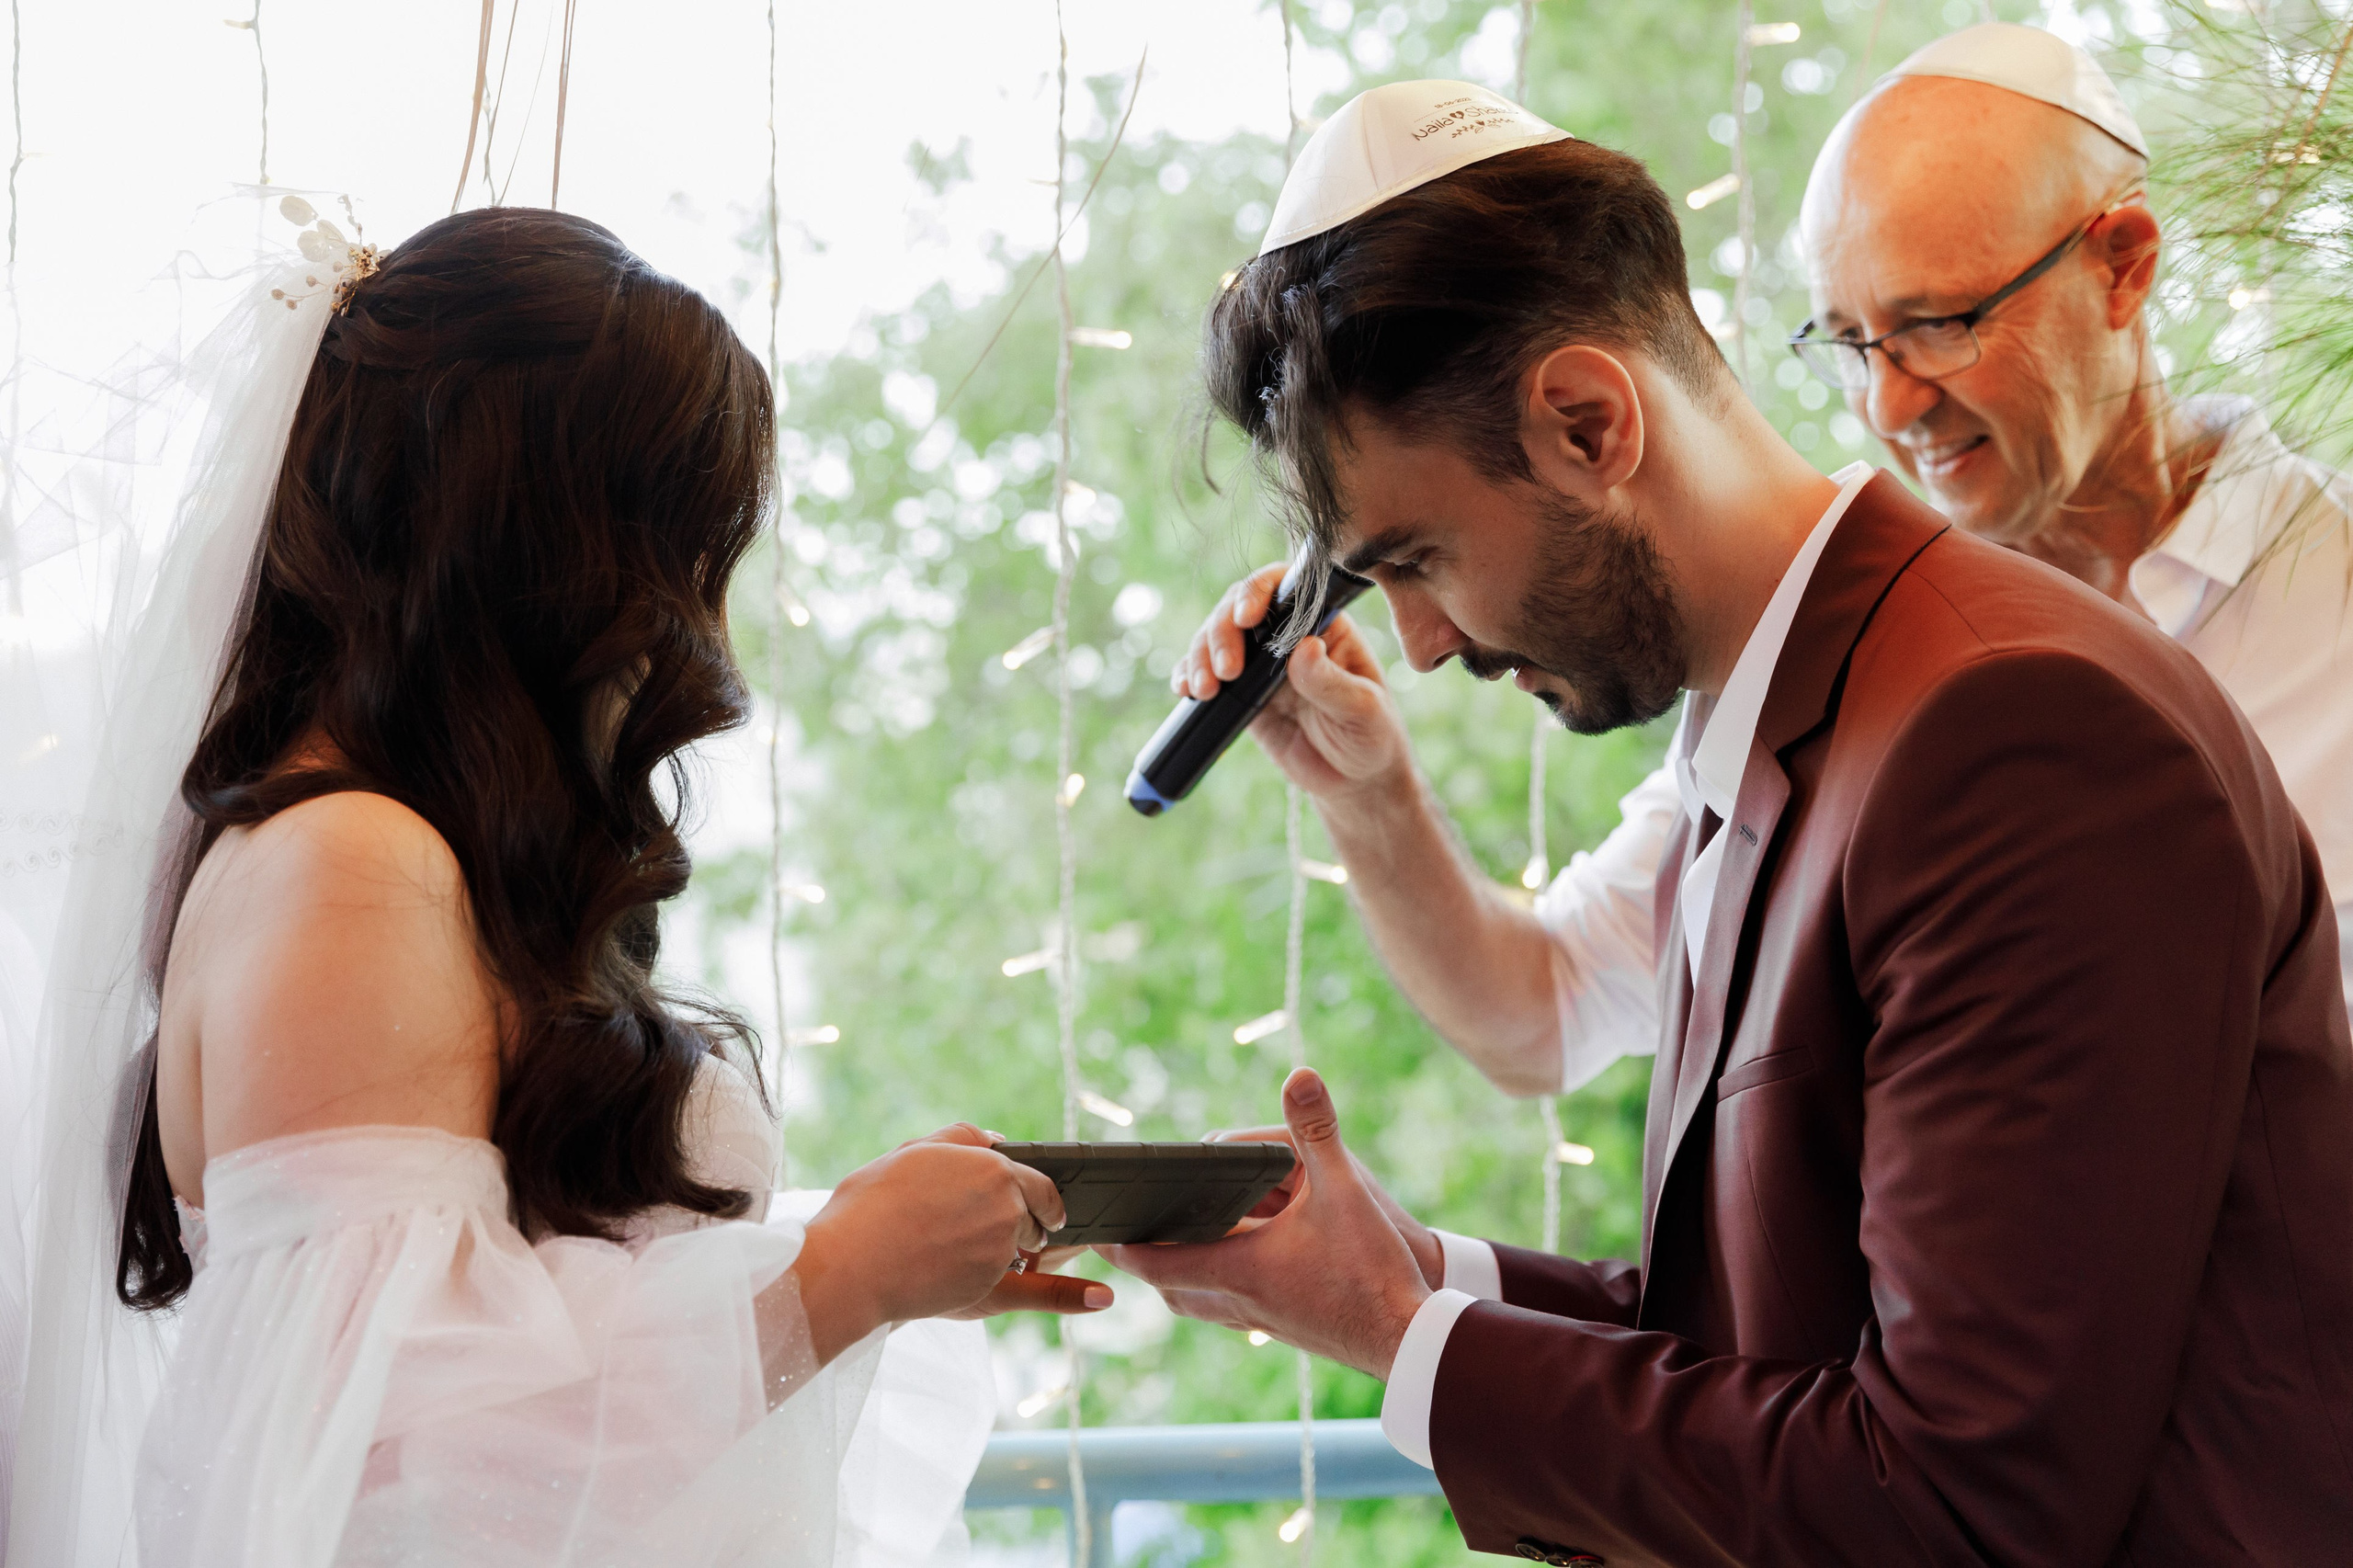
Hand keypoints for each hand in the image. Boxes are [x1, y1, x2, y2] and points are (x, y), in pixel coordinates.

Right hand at [798, 1125, 1103, 1356]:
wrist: (850, 1265)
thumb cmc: (872, 1206)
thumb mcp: (916, 1152)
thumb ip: (963, 1140)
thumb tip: (996, 1141)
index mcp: (993, 1169)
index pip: (1037, 1180)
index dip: (1039, 1193)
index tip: (1043, 1203)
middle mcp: (1008, 1208)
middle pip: (1035, 1215)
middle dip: (1023, 1221)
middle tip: (986, 1227)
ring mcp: (1003, 1251)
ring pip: (1026, 1249)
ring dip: (1016, 1249)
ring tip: (976, 1252)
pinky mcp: (992, 1288)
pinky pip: (1036, 1288)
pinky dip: (1060, 1290)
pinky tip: (1100, 1297)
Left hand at [1099, 1069, 1428, 1378]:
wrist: (1410, 1341)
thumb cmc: (1374, 1270)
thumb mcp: (1347, 1188)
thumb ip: (1318, 1131)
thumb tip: (1300, 1074)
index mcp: (1237, 1269)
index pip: (1154, 1260)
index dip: (1119, 1244)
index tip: (1092, 1229)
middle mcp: (1238, 1302)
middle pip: (1168, 1286)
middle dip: (1144, 1259)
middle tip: (1124, 1232)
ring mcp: (1261, 1322)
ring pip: (1197, 1303)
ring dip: (1180, 1275)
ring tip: (1175, 1244)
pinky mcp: (1284, 1330)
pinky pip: (1229, 1310)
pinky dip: (1215, 1286)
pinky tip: (1237, 1263)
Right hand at [1170, 563, 1411, 803]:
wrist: (1354, 783)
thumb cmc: (1372, 738)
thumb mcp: (1363, 710)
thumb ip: (1332, 682)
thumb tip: (1304, 646)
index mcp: (1324, 624)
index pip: (1286, 588)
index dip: (1258, 592)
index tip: (1245, 616)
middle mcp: (1287, 636)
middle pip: (1238, 608)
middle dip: (1222, 633)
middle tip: (1227, 672)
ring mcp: (1260, 664)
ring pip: (1215, 638)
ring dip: (1200, 656)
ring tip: (1204, 690)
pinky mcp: (1241, 693)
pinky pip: (1206, 674)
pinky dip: (1188, 675)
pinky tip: (1185, 689)